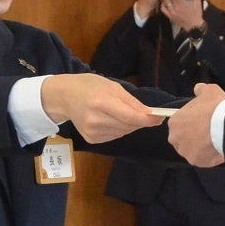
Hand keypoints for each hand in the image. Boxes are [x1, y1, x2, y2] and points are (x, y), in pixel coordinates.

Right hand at [40, 73, 159, 142]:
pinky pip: (115, 136)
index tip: (160, 118)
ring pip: (124, 132)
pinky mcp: (91, 139)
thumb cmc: (90, 86)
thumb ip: (132, 102)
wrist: (64, 96)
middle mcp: (95, 120)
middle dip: (140, 121)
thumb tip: (150, 115)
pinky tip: (111, 119)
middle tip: (145, 113)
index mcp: (100, 102)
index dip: (147, 120)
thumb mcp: (112, 86)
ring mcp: (92, 132)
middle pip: (129, 126)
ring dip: (130, 124)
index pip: (130, 117)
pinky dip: (119, 129)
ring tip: (120, 112)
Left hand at [160, 0, 204, 32]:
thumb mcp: (197, 2)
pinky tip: (164, 0)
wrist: (194, 26)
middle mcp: (175, 7)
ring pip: (164, 1)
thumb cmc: (196, 13)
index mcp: (182, 3)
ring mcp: (171, 12)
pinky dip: (163, 3)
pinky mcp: (170, 16)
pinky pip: (163, 9)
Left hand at [168, 82, 224, 166]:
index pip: (179, 124)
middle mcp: (176, 138)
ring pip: (192, 151)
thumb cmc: (215, 107)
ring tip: (214, 141)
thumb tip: (198, 89)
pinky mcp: (197, 161)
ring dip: (200, 148)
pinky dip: (209, 156)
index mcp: (175, 122)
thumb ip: (200, 89)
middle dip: (192, 137)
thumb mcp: (209, 90)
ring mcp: (186, 151)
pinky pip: (202, 159)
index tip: (201, 122)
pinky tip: (218, 148)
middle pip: (183, 139)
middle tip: (207, 132)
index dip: (190, 123)